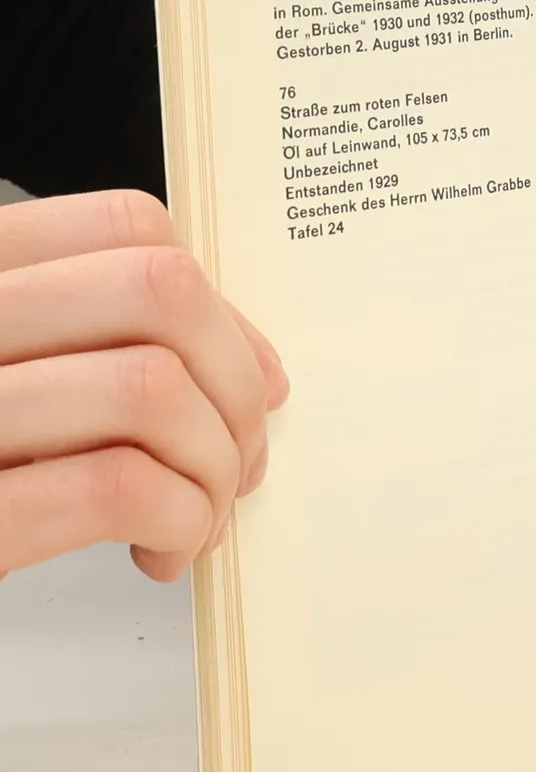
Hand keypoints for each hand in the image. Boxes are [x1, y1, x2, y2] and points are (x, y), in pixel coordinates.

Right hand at [0, 190, 287, 583]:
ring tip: (197, 514)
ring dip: (210, 465)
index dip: (217, 305)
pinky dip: (178, 520)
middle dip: (234, 384)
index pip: (129, 226)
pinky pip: (118, 486)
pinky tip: (161, 546)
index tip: (244, 381)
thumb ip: (130, 346)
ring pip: (150, 387)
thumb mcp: (37, 375)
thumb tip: (263, 375)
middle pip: (159, 291)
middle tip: (235, 460)